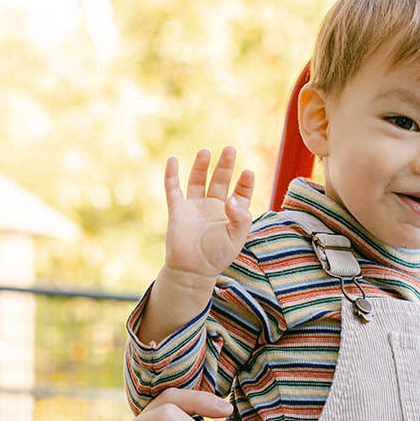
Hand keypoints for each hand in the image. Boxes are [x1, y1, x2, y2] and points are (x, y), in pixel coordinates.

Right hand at [164, 147, 253, 283]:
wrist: (191, 271)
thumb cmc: (216, 256)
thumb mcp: (236, 238)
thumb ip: (240, 218)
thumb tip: (232, 198)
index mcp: (231, 214)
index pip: (240, 193)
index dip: (245, 183)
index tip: (247, 173)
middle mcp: (213, 207)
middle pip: (220, 180)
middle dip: (225, 165)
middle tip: (230, 149)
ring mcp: (194, 207)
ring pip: (197, 181)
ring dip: (201, 166)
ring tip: (206, 152)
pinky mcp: (177, 210)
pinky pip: (173, 190)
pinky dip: (171, 175)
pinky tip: (172, 160)